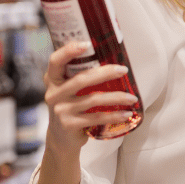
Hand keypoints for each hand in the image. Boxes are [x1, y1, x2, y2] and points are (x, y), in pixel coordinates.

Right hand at [42, 41, 138, 155]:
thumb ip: (78, 75)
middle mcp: (53, 93)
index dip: (69, 51)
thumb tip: (109, 58)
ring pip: (93, 99)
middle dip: (105, 73)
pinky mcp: (69, 125)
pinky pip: (96, 118)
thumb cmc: (70, 108)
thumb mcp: (67, 90)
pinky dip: (114, 115)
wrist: (61, 139)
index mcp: (52, 79)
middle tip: (123, 70)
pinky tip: (126, 113)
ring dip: (116, 97)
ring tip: (132, 98)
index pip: (55, 61)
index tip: (87, 44)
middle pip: (81, 79)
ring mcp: (60, 110)